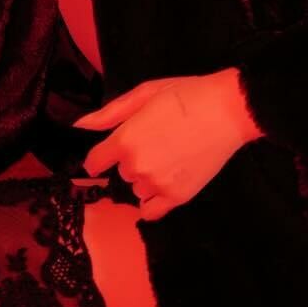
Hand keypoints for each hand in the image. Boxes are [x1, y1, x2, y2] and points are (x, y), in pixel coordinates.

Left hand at [69, 68, 261, 221]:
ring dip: (146, 177)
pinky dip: (152, 203)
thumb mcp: (144, 94)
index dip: (100, 156)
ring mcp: (157, 185)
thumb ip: (109, 114)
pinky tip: (162, 186)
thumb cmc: (185, 95)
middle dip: (132, 159)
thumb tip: (80, 126)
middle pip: (121, 172)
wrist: (228, 111)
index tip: (108, 153)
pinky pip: (151, 212)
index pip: (95, 161)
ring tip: (169, 156)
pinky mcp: (178, 197)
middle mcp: (136, 167)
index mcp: (124, 141)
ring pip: (137, 189)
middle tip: (156, 140)